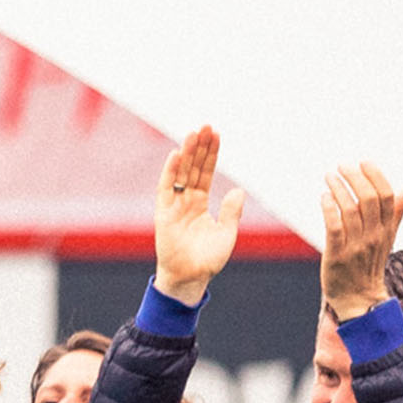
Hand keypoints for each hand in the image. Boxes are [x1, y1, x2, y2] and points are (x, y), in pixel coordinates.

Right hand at [150, 125, 244, 305]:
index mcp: (201, 204)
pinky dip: (170, 171)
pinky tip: (177, 154)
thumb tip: (238, 190)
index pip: (205, 173)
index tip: (216, 135)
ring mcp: (174, 206)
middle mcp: (186, 201)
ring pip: (181, 174)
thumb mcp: (227, 232)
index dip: (211, 155)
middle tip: (206, 126)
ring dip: (187, 153)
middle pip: (193, 168)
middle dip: (200, 147)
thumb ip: (231, 211)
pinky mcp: (163, 213)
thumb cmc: (208, 259)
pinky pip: (166, 188)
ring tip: (194, 133)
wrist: (191, 277)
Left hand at [317, 160, 402, 323]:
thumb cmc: (370, 265)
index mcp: (387, 230)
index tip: (364, 162)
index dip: (376, 176)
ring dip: (339, 189)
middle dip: (355, 178)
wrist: (359, 299)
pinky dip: (329, 209)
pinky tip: (324, 197)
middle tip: (342, 166)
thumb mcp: (387, 238)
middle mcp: (374, 236)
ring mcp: (356, 246)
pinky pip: (335, 227)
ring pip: (351, 210)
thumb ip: (396, 213)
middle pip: (370, 200)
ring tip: (330, 177)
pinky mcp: (338, 255)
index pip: (387, 197)